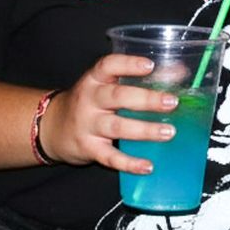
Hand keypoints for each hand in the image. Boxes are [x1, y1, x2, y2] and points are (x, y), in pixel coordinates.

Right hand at [37, 54, 177, 173]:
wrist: (51, 127)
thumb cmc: (89, 103)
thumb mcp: (105, 85)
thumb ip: (136, 78)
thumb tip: (179, 73)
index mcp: (94, 80)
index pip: (108, 66)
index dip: (128, 64)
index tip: (150, 66)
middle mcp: (89, 100)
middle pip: (116, 97)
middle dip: (146, 99)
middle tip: (171, 102)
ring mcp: (87, 125)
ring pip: (116, 127)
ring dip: (144, 130)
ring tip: (169, 132)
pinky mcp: (88, 148)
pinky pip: (110, 157)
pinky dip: (129, 163)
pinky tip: (148, 166)